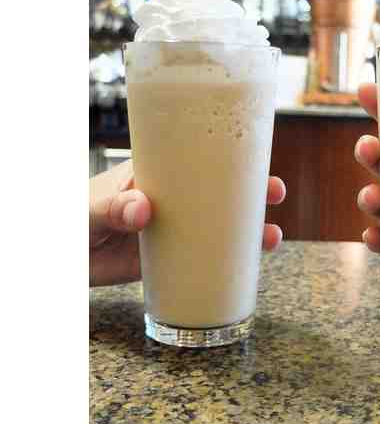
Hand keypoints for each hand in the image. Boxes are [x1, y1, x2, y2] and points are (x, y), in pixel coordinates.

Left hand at [89, 160, 285, 286]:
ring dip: (249, 229)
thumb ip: (114, 207)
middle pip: (220, 191)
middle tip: (274, 193)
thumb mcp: (91, 207)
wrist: (60, 259)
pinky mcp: (170, 258)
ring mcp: (174, 228)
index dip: (230, 157)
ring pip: (220, 225)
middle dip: (251, 191)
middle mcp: (173, 199)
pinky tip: (248, 266)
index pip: (198, 158)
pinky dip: (228, 260)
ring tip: (272, 237)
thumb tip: (145, 210)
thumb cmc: (71, 218)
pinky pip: (206, 257)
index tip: (255, 157)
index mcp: (156, 174)